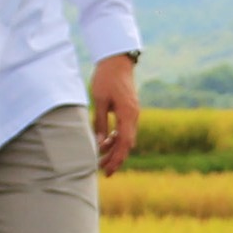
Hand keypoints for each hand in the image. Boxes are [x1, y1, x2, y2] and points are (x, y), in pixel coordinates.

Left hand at [89, 52, 140, 176]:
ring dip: (114, 149)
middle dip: (115, 159)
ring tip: (100, 158)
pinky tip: (105, 142)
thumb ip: (100, 123)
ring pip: (126, 138)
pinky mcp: (129, 109)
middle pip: (127, 144)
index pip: (124, 144)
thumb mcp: (99, 100)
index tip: (107, 171)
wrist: (117, 60)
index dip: (116, 160)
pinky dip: (116, 138)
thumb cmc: (106, 78)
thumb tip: (99, 144)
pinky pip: (125, 129)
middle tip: (103, 171)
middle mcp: (134, 116)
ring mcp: (133, 113)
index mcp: (128, 115)